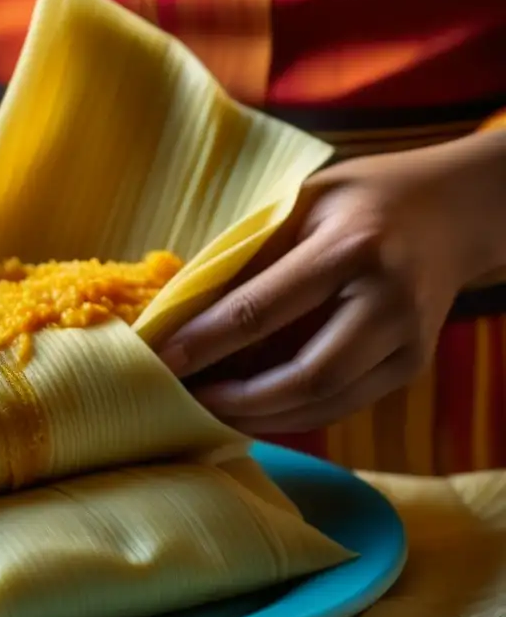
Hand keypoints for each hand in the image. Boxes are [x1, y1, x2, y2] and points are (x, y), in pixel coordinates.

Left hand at [158, 131, 505, 434]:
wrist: (456, 209)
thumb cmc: (364, 199)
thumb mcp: (302, 205)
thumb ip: (249, 257)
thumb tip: (181, 311)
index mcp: (351, 246)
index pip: (261, 309)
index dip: (205, 343)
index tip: (160, 360)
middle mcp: (386, 298)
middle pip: (301, 375)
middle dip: (234, 400)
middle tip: (184, 401)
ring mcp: (407, 339)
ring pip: (323, 402)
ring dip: (258, 417)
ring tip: (208, 411)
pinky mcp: (411, 365)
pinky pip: (342, 405)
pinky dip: (290, 414)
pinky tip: (250, 410)